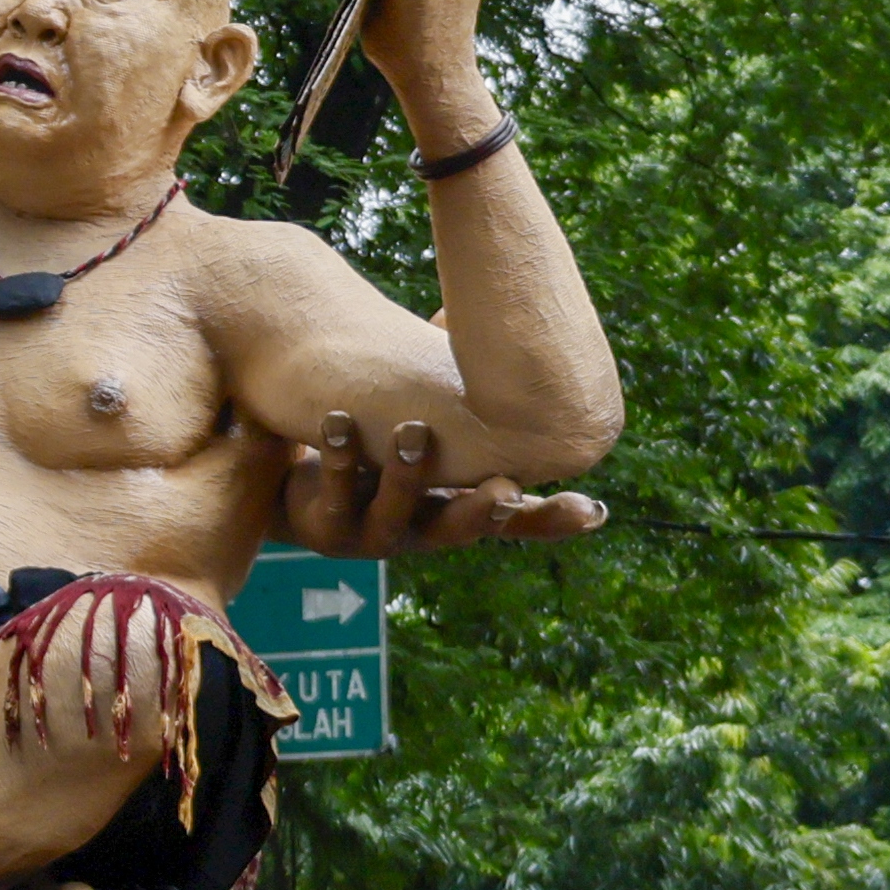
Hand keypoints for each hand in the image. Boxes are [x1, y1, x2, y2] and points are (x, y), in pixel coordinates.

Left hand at [281, 414, 608, 559]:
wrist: (299, 489)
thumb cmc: (382, 459)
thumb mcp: (438, 439)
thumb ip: (477, 406)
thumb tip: (528, 354)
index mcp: (460, 510)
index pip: (516, 520)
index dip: (551, 520)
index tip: (590, 509)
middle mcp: (425, 530)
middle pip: (461, 528)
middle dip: (482, 510)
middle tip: (505, 487)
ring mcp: (375, 534)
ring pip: (395, 509)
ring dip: (406, 473)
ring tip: (412, 431)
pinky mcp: (326, 528)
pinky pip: (336, 489)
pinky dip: (339, 455)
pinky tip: (339, 419)